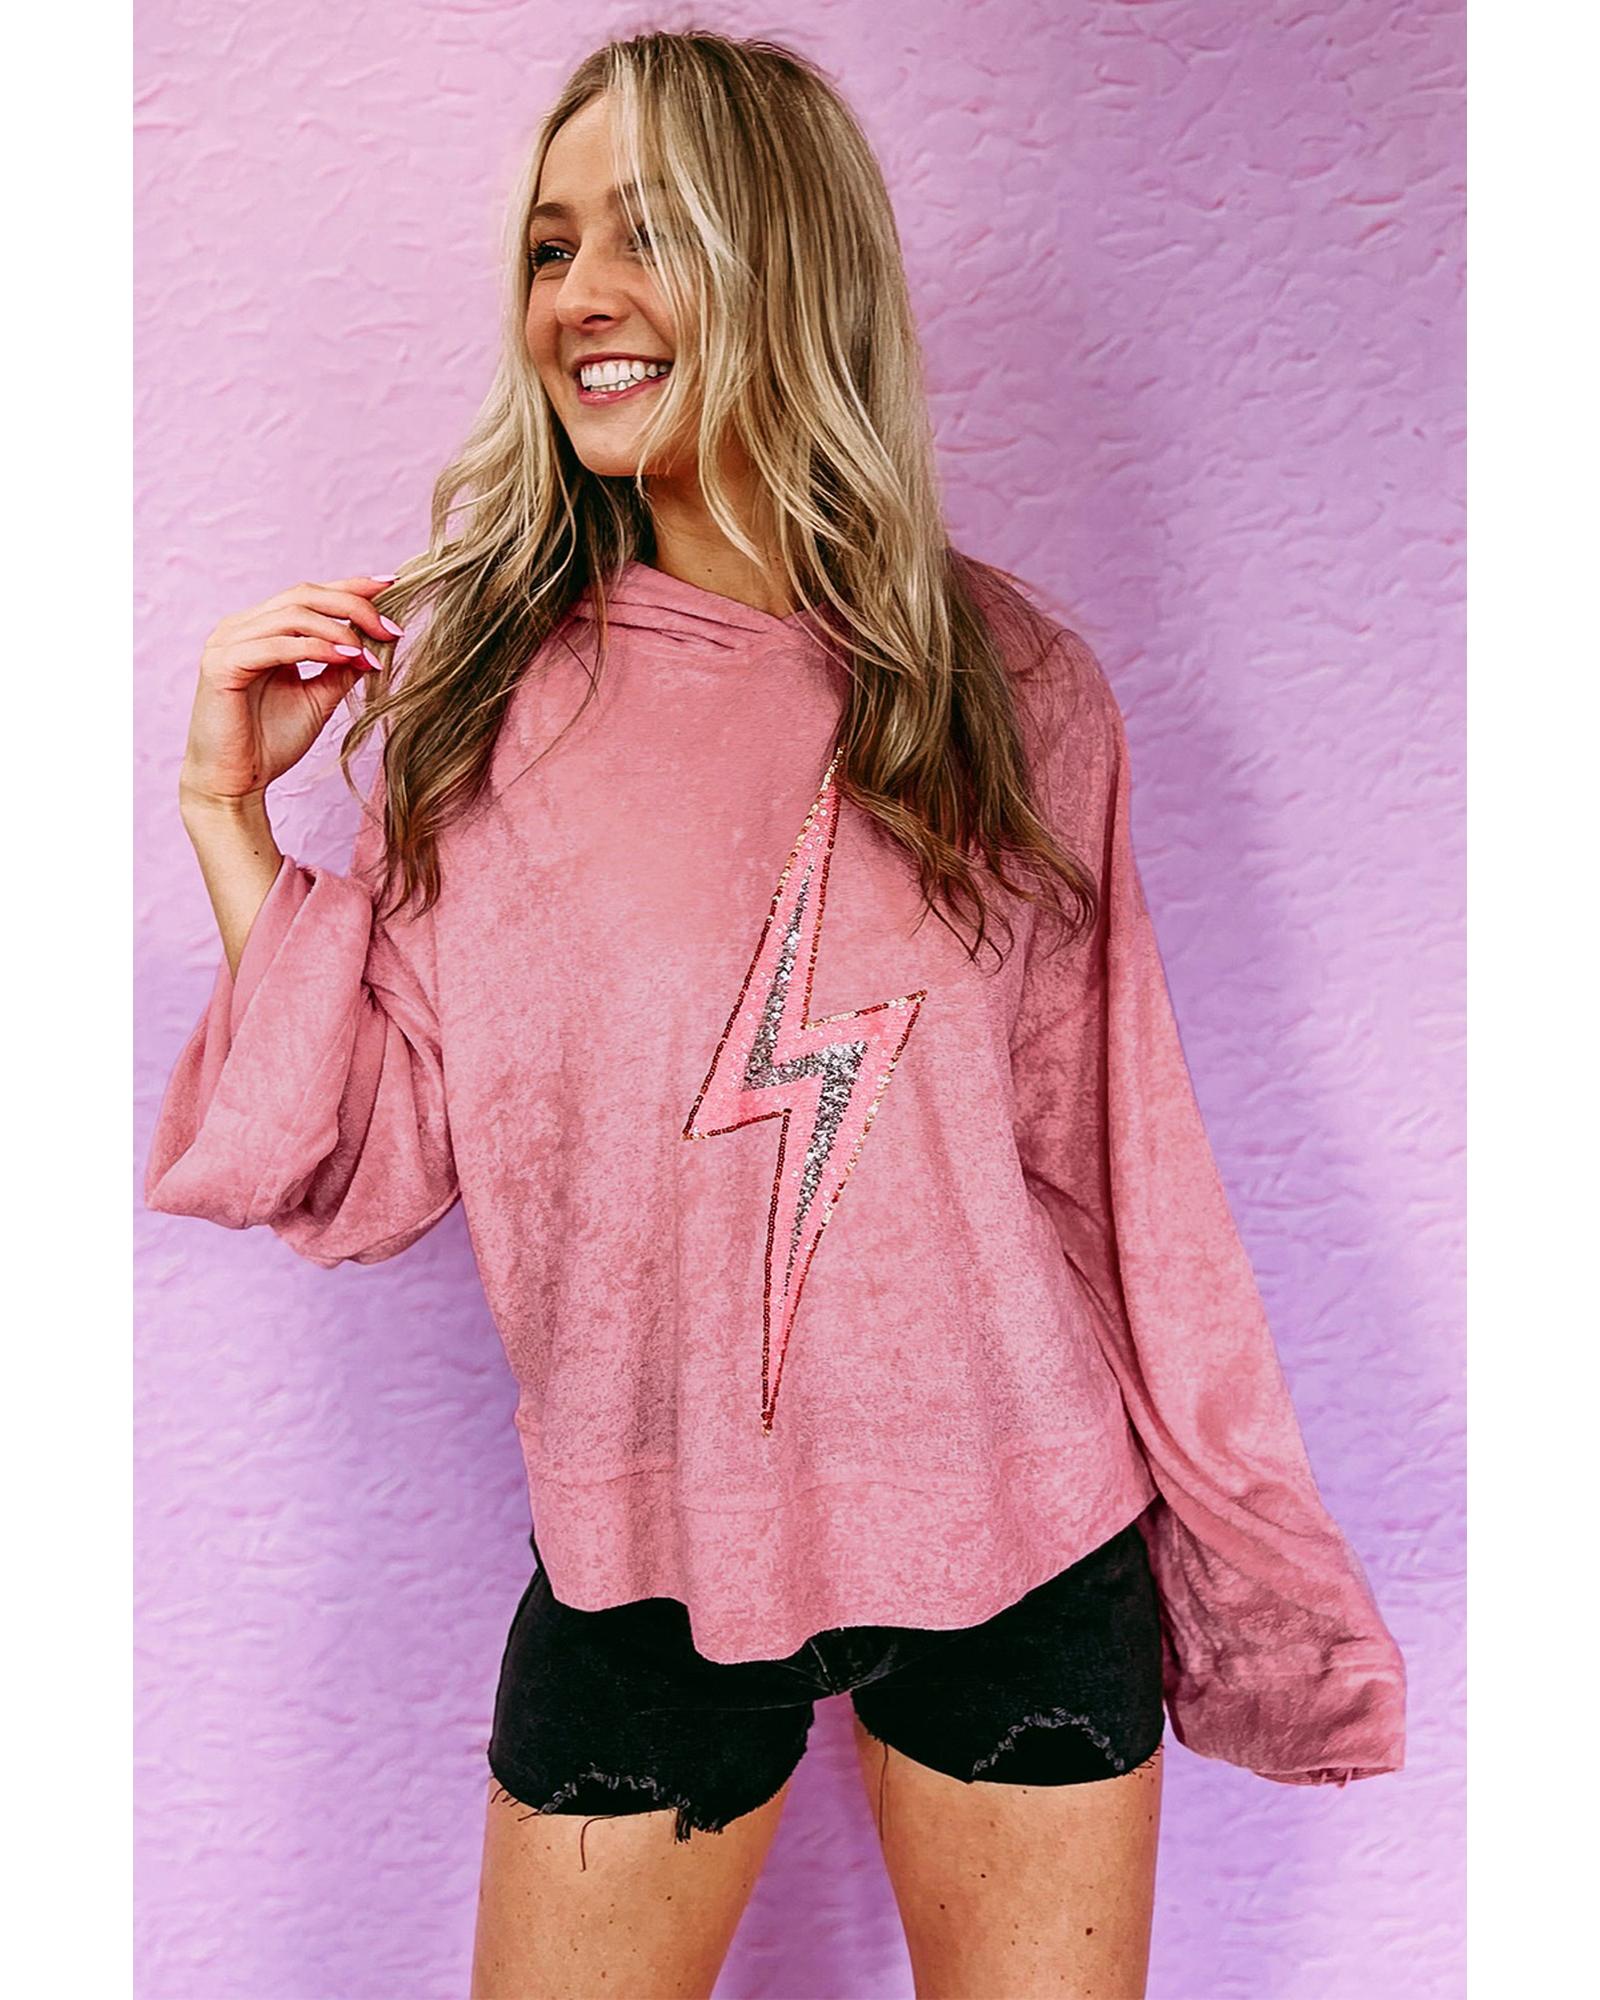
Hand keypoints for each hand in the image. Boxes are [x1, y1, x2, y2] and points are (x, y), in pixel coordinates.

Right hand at [178, 573, 402, 809]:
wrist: (236, 783)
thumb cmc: (271, 742)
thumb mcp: (318, 698)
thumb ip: (341, 667)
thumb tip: (374, 642)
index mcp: (260, 629)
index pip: (309, 594)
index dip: (350, 587)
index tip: (393, 586)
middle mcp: (240, 627)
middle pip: (303, 594)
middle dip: (354, 606)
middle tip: (391, 630)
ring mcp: (227, 642)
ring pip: (293, 615)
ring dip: (340, 630)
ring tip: (371, 653)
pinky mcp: (221, 664)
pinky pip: (276, 645)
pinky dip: (316, 648)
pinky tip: (346, 659)